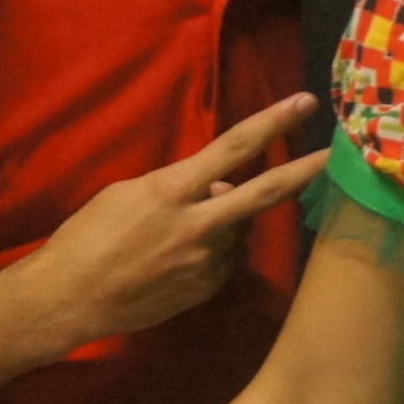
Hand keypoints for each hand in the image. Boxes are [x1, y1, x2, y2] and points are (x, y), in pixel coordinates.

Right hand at [20, 94, 328, 348]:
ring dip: (227, 222)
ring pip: (239, 230)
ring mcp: (204, 262)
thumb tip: (220, 187)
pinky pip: (226, 260)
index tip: (303, 104)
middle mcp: (198, 225)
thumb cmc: (88, 237)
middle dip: (304, 171)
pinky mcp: (205, 290)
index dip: (272, 123)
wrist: (69, 299)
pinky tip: (179, 257)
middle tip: (335, 155)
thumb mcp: (128, 193)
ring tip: (181, 230)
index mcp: (173, 191)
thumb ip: (180, 185)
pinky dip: (215, 251)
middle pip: (264, 194)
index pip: (233, 148)